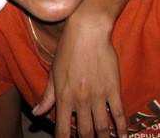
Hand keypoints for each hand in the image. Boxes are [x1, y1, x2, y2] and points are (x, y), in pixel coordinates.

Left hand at [34, 21, 125, 137]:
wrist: (87, 32)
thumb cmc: (67, 51)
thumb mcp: (54, 74)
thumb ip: (47, 97)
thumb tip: (36, 114)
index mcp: (63, 97)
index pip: (62, 129)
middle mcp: (80, 100)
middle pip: (84, 131)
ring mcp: (98, 95)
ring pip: (102, 127)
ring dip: (103, 137)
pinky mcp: (113, 89)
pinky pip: (118, 113)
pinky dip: (122, 128)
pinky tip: (123, 136)